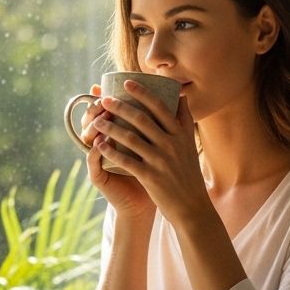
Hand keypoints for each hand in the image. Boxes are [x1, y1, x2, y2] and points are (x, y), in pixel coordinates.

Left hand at [92, 80, 210, 228]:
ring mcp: (161, 161)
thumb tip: (180, 95)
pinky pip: (126, 161)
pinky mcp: (151, 177)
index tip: (127, 82)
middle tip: (104, 99)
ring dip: (110, 127)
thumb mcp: (190, 145)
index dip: (142, 92)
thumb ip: (184, 120)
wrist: (192, 207)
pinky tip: (99, 146)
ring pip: (130, 138)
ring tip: (96, 121)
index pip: (160, 106)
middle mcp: (172, 144)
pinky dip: (111, 152)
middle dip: (120, 106)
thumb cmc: (188, 175)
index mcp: (181, 134)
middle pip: (142, 119)